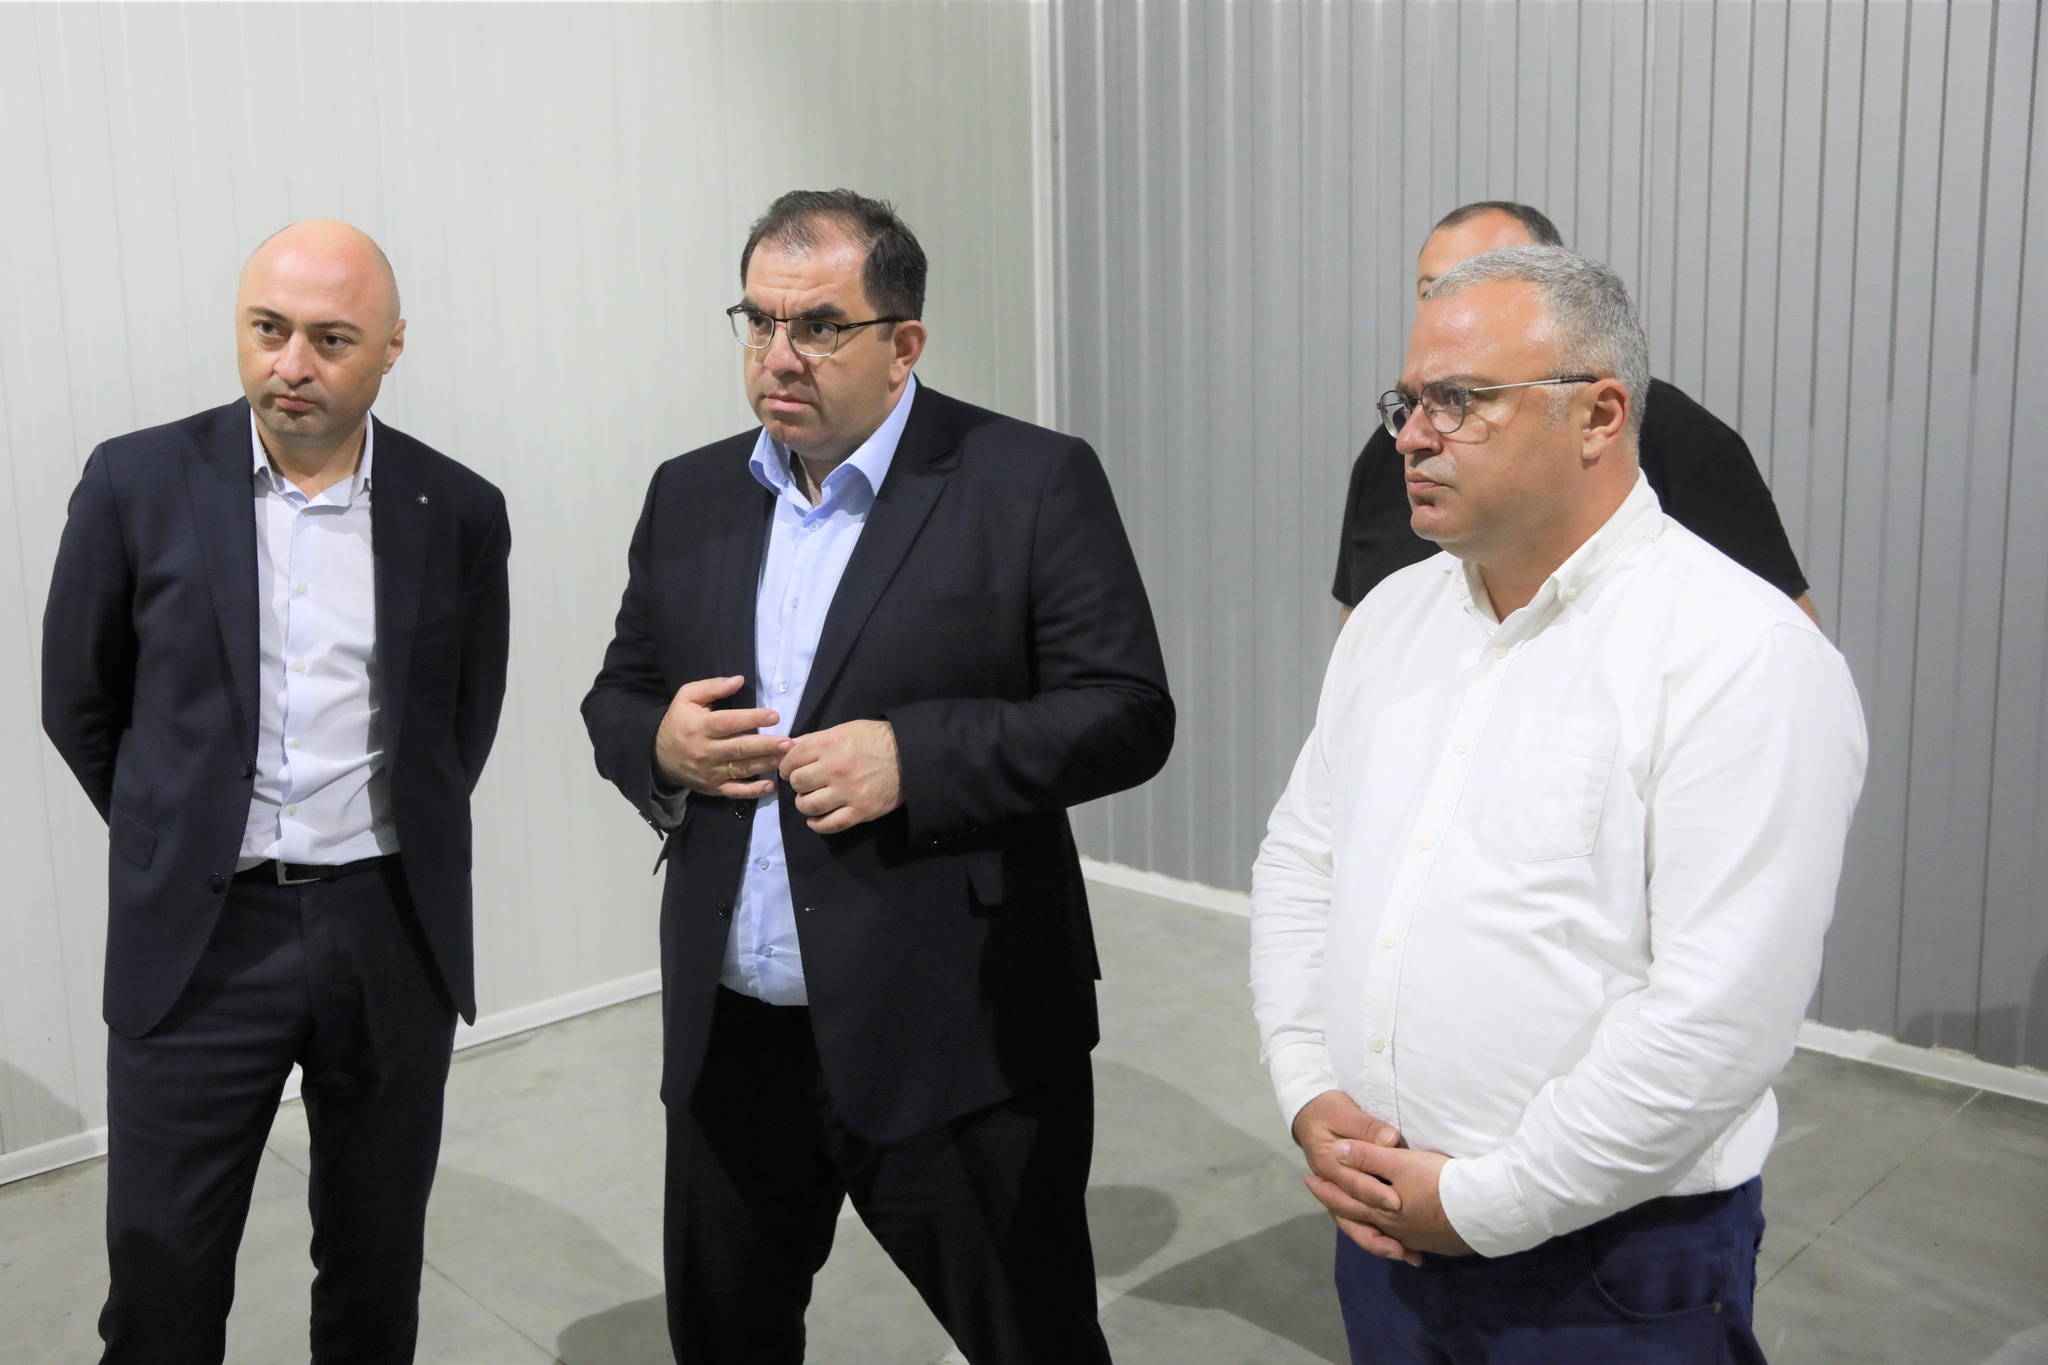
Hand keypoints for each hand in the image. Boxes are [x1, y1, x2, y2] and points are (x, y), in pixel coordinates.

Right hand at [653, 676, 792, 799]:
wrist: (659, 757)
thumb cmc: (679, 722)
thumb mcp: (686, 697)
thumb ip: (712, 687)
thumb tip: (739, 680)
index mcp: (699, 727)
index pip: (729, 723)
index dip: (752, 719)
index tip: (774, 716)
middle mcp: (705, 751)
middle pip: (740, 749)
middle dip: (767, 745)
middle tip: (789, 742)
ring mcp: (710, 772)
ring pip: (742, 769)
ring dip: (767, 764)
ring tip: (788, 757)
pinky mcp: (714, 788)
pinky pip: (735, 792)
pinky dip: (753, 791)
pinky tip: (770, 786)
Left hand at [779, 720, 901, 834]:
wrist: (910, 755)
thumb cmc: (876, 739)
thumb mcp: (845, 729)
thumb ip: (816, 739)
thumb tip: (789, 747)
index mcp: (829, 745)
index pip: (791, 759)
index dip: (787, 766)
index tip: (792, 770)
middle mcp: (834, 768)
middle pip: (797, 783)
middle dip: (798, 784)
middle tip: (806, 784)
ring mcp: (847, 792)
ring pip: (808, 806)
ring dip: (805, 804)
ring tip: (812, 801)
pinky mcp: (860, 810)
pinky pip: (829, 824)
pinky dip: (817, 824)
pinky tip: (816, 820)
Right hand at [1291, 1090, 1419, 1264]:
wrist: (1310, 1114)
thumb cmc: (1328, 1110)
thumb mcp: (1344, 1111)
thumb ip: (1366, 1127)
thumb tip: (1389, 1139)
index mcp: (1327, 1162)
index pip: (1352, 1183)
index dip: (1374, 1193)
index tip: (1397, 1203)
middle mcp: (1330, 1185)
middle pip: (1351, 1214)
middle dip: (1378, 1230)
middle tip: (1403, 1244)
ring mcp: (1337, 1195)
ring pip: (1354, 1225)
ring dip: (1378, 1243)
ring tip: (1405, 1255)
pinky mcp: (1348, 1199)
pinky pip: (1360, 1223)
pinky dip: (1377, 1237)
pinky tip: (1402, 1248)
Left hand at [1330, 1141, 1473, 1258]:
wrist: (1483, 1211)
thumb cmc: (1438, 1182)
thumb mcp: (1400, 1163)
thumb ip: (1367, 1157)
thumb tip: (1336, 1152)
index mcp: (1380, 1209)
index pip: (1345, 1198)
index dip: (1327, 1188)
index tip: (1310, 1180)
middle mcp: (1393, 1228)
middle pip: (1359, 1218)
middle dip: (1340, 1207)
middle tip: (1324, 1198)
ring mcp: (1414, 1238)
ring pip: (1381, 1233)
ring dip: (1367, 1228)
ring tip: (1359, 1224)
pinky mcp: (1434, 1242)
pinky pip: (1406, 1242)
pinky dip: (1396, 1241)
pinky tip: (1403, 1244)